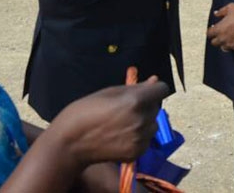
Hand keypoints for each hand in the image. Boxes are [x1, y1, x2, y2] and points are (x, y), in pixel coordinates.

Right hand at [49, 76, 167, 165]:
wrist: (71, 142)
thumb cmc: (87, 110)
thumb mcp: (110, 92)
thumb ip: (136, 87)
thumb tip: (155, 81)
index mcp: (135, 101)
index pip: (162, 89)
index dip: (154, 89)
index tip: (144, 91)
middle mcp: (142, 120)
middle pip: (157, 107)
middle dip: (146, 105)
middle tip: (125, 108)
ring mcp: (140, 138)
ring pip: (153, 124)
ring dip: (144, 121)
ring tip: (122, 123)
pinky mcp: (137, 153)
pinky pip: (146, 139)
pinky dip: (138, 136)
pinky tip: (121, 135)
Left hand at [206, 3, 233, 51]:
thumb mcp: (230, 7)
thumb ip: (221, 11)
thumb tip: (216, 14)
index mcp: (219, 29)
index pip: (209, 34)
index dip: (211, 31)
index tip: (213, 29)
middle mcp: (223, 38)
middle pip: (214, 43)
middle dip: (216, 38)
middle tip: (220, 34)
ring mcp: (231, 44)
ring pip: (223, 48)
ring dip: (223, 43)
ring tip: (227, 38)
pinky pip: (233, 49)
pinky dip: (233, 45)